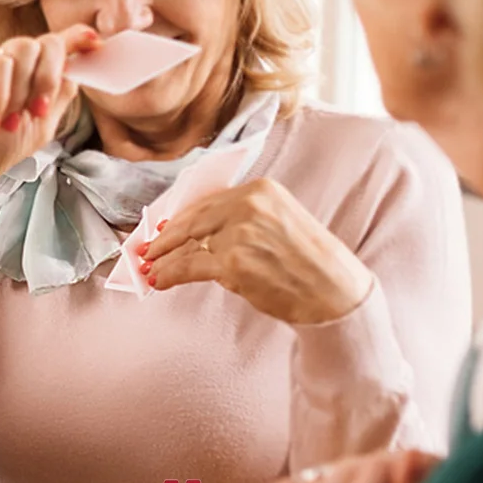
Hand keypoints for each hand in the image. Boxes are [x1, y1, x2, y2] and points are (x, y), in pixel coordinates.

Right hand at [0, 27, 96, 212]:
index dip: (80, 39)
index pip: (62, 48)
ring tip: (8, 124)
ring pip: (24, 49)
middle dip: (50, 76)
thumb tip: (81, 67)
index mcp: (35, 79)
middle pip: (48, 44)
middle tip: (37, 111)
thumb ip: (59, 96)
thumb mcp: (38, 128)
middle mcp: (16, 66)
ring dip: (22, 91)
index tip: (97, 41)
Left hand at [138, 178, 375, 323]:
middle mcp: (249, 205)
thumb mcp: (279, 223)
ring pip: (187, 245)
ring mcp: (239, 233)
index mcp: (261, 190)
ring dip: (163, 259)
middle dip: (165, 239)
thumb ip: (241, 220)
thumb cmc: (308, 262)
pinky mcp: (232, 263)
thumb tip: (199, 232)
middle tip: (146, 250)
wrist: (335, 291)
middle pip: (191, 221)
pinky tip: (159, 281)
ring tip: (149, 269)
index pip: (207, 202)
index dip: (180, 218)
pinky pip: (188, 267)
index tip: (163, 228)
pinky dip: (169, 274)